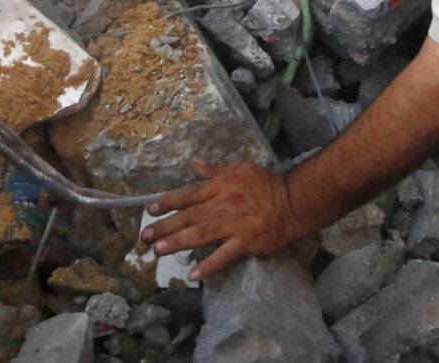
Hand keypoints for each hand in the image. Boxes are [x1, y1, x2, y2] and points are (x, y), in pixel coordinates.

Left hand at [143, 159, 302, 282]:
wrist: (293, 202)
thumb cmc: (265, 185)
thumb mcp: (239, 170)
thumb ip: (213, 170)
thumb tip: (193, 163)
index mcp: (220, 186)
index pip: (188, 194)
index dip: (167, 202)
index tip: (149, 211)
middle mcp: (223, 204)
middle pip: (189, 216)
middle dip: (165, 226)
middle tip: (145, 238)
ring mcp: (234, 224)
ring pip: (201, 234)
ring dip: (178, 242)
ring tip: (159, 251)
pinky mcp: (246, 242)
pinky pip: (224, 255)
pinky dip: (209, 265)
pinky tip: (193, 274)